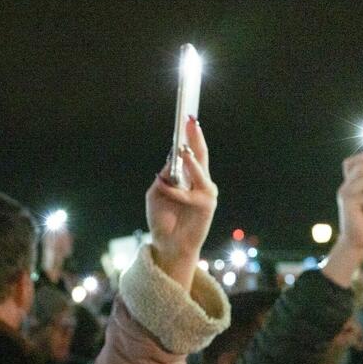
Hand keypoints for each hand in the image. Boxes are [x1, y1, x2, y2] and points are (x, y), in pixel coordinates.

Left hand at [146, 117, 217, 292]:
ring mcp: (205, 193)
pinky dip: (173, 190)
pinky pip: (187, 193)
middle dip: (195, 137)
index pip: (192, 153)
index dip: (190, 136)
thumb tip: (172, 159)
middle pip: (200, 155)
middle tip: (191, 119)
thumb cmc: (162, 220)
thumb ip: (164, 177)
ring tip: (184, 148)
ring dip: (190, 159)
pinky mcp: (206, 205)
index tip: (187, 118)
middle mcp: (200, 183)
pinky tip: (162, 185)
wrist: (168, 245)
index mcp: (189, 178)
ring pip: (198, 170)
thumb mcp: (156, 194)